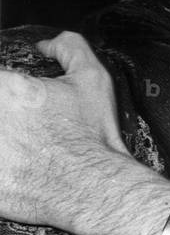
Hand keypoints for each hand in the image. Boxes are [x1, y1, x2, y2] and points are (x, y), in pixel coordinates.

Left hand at [0, 32, 129, 227]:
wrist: (96, 188)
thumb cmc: (92, 139)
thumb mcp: (92, 82)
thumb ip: (69, 49)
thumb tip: (49, 46)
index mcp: (3, 89)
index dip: (8, 91)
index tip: (19, 102)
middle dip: (7, 118)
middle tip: (26, 128)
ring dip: (5, 140)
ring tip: (24, 147)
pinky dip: (6, 166)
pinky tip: (21, 166)